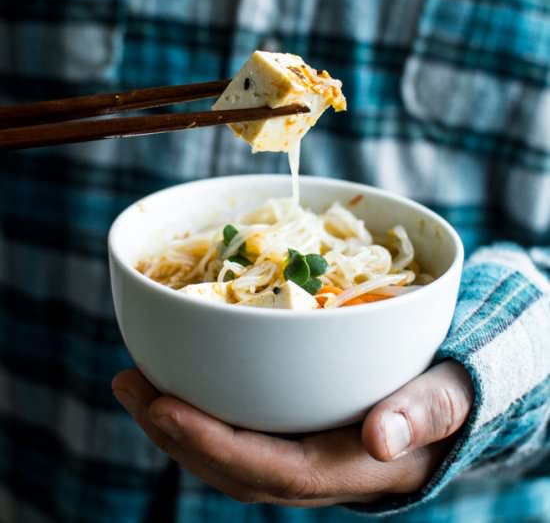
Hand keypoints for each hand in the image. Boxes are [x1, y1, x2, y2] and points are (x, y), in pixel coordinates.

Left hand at [112, 361, 472, 506]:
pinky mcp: (288, 433)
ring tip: (133, 382)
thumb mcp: (446, 399)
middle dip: (174, 432)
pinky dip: (198, 412)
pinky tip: (172, 382)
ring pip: (224, 453)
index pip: (270, 470)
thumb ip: (423, 415)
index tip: (164, 408)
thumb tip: (380, 438)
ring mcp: (296, 453)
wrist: (443, 406)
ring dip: (173, 423)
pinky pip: (235, 432)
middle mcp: (312, 469)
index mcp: (347, 467)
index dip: (214, 445)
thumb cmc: (446, 397)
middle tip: (129, 384)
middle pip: (231, 467)